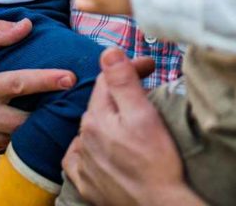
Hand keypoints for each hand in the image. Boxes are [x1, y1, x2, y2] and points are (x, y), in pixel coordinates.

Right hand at [0, 19, 76, 155]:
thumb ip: (0, 33)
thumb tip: (28, 25)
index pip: (21, 84)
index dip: (48, 81)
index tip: (72, 77)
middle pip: (24, 120)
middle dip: (47, 112)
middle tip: (67, 100)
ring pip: (15, 137)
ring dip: (31, 126)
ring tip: (48, 111)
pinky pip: (2, 146)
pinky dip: (13, 136)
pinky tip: (23, 122)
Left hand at [63, 48, 202, 205]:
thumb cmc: (157, 161)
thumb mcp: (143, 114)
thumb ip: (122, 81)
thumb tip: (107, 51)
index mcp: (97, 118)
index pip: (108, 79)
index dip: (130, 67)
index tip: (151, 66)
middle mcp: (84, 139)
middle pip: (100, 103)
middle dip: (120, 91)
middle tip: (144, 86)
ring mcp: (85, 163)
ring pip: (91, 128)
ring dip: (107, 118)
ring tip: (127, 116)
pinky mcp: (88, 185)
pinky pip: (78, 159)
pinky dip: (87, 149)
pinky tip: (98, 148)